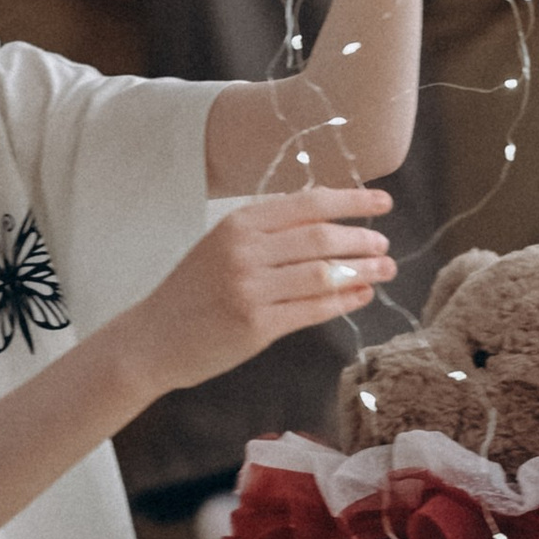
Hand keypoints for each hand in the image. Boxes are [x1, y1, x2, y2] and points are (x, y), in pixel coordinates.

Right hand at [122, 187, 395, 395]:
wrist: (153, 338)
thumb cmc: (192, 290)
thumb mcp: (222, 245)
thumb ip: (268, 233)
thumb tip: (329, 223)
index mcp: (239, 223)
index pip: (308, 203)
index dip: (351, 201)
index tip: (382, 201)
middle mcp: (245, 251)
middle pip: (321, 238)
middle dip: (362, 239)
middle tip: (384, 245)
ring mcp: (251, 289)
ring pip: (324, 274)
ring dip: (362, 270)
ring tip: (385, 269)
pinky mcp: (257, 326)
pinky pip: (313, 310)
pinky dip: (344, 301)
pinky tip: (362, 295)